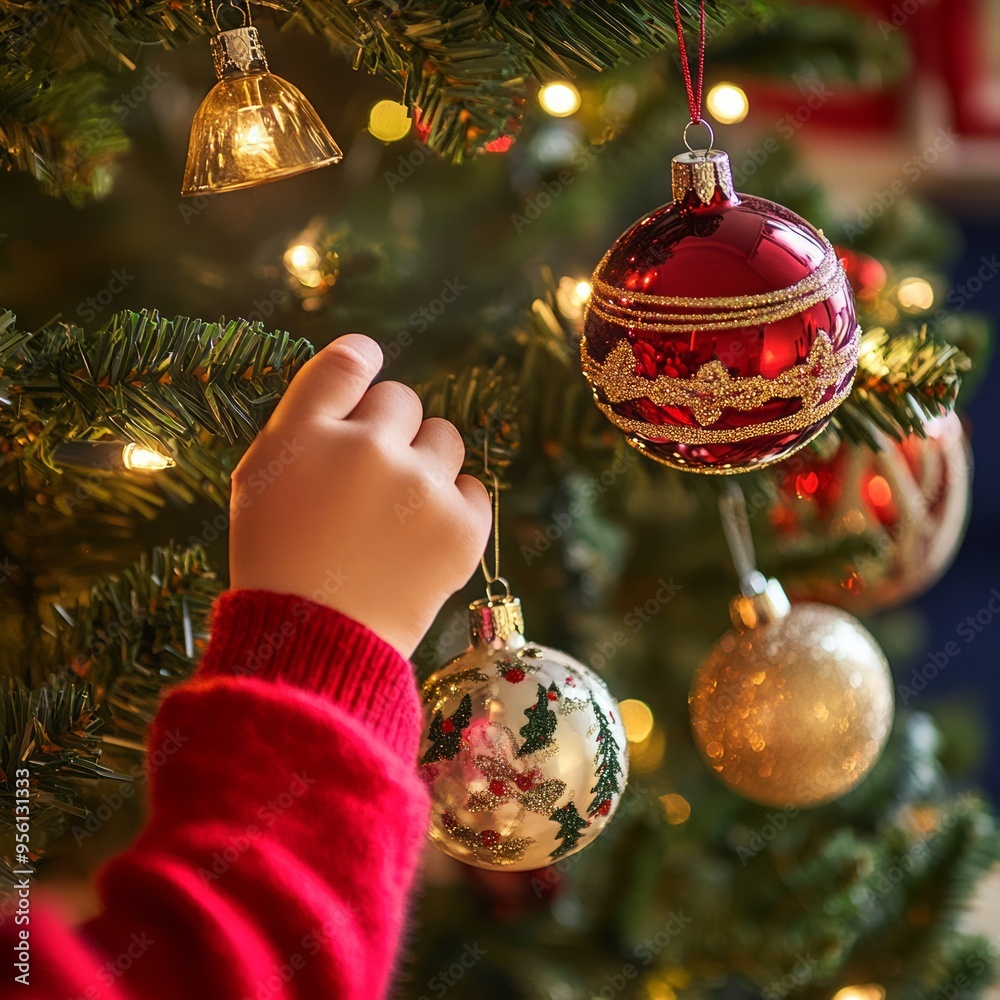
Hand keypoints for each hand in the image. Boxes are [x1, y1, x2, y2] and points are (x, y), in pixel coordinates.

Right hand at [229, 334, 491, 657]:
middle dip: (389, 430)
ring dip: (426, 462)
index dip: (362, 358)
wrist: (316, 642)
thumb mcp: (260, 481)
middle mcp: (366, 449)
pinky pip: (475, 487)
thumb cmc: (278, 561)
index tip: (369, 363)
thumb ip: (304, 425)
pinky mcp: (462, 526)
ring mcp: (420, 487)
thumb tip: (356, 384)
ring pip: (446, 437)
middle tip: (370, 478)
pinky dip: (455, 507)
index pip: (347, 361)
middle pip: (402, 399)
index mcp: (305, 434)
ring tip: (398, 512)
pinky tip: (424, 536)